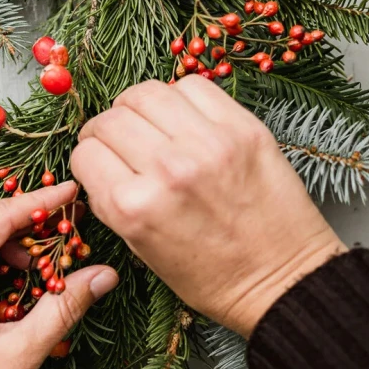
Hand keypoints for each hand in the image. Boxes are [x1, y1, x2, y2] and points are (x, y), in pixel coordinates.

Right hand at [70, 77, 345, 336]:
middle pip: (110, 120)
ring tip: (149, 122)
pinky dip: (180, 97)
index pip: (85, 153)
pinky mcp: (243, 129)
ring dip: (137, 107)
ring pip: (146, 93)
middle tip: (119, 141)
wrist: (283, 281)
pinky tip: (184, 118)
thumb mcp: (142, 250)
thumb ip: (113, 201)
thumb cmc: (212, 277)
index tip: (99, 161)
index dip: (89, 158)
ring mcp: (207, 144)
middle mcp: (166, 170)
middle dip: (106, 130)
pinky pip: (193, 87)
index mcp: (133, 208)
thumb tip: (98, 160)